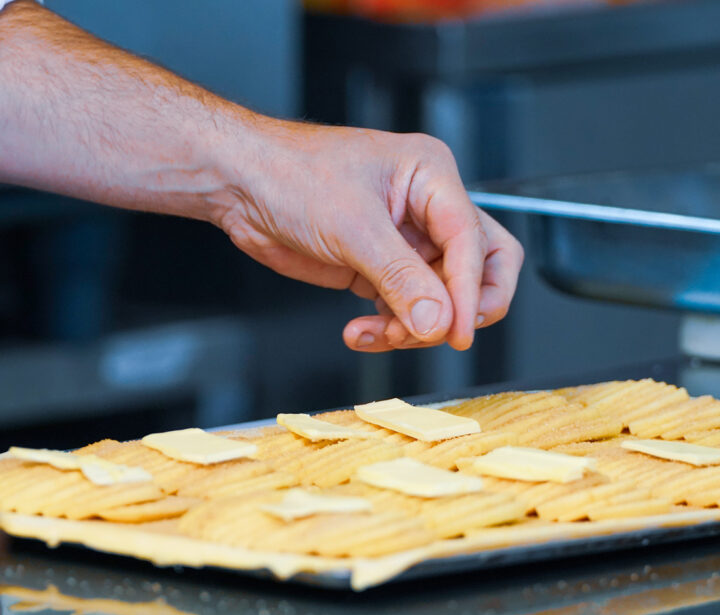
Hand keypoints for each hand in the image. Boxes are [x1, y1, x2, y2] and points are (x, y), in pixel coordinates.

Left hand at [208, 121, 522, 351]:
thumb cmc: (290, 173)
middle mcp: (427, 208)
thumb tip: (438, 321)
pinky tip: (360, 333)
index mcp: (432, 176)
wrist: (240, 185)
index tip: (457, 332)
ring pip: (442, 298)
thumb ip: (400, 278)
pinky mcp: (380, 269)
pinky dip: (389, 330)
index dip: (470, 292)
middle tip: (439, 336)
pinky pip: (405, 310)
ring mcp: (405, 242)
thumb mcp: (352, 226)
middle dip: (461, 308)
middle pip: (480, 268)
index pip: (474, 242)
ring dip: (417, 326)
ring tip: (383, 334)